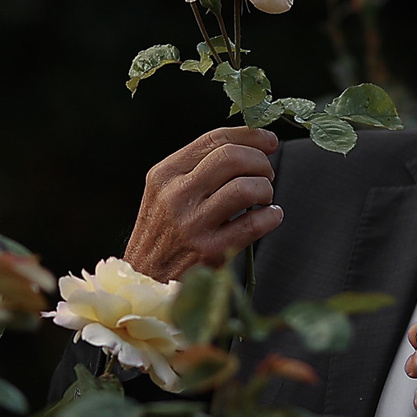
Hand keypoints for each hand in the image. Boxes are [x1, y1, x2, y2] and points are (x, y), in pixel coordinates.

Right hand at [122, 127, 281, 280]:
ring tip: (264, 198)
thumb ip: (197, 169)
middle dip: (260, 161)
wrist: (145, 280)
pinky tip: (269, 216)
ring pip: (245, 188)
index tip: (268, 141)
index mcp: (165, 174)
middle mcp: (176, 196)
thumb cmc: (164, 233)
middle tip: (266, 174)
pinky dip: (271, 216)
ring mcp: (193, 224)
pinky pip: (254, 223)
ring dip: (265, 189)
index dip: (249, 136)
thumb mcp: (165, 193)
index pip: (214, 139)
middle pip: (231, 157)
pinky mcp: (210, 251)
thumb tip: (248, 145)